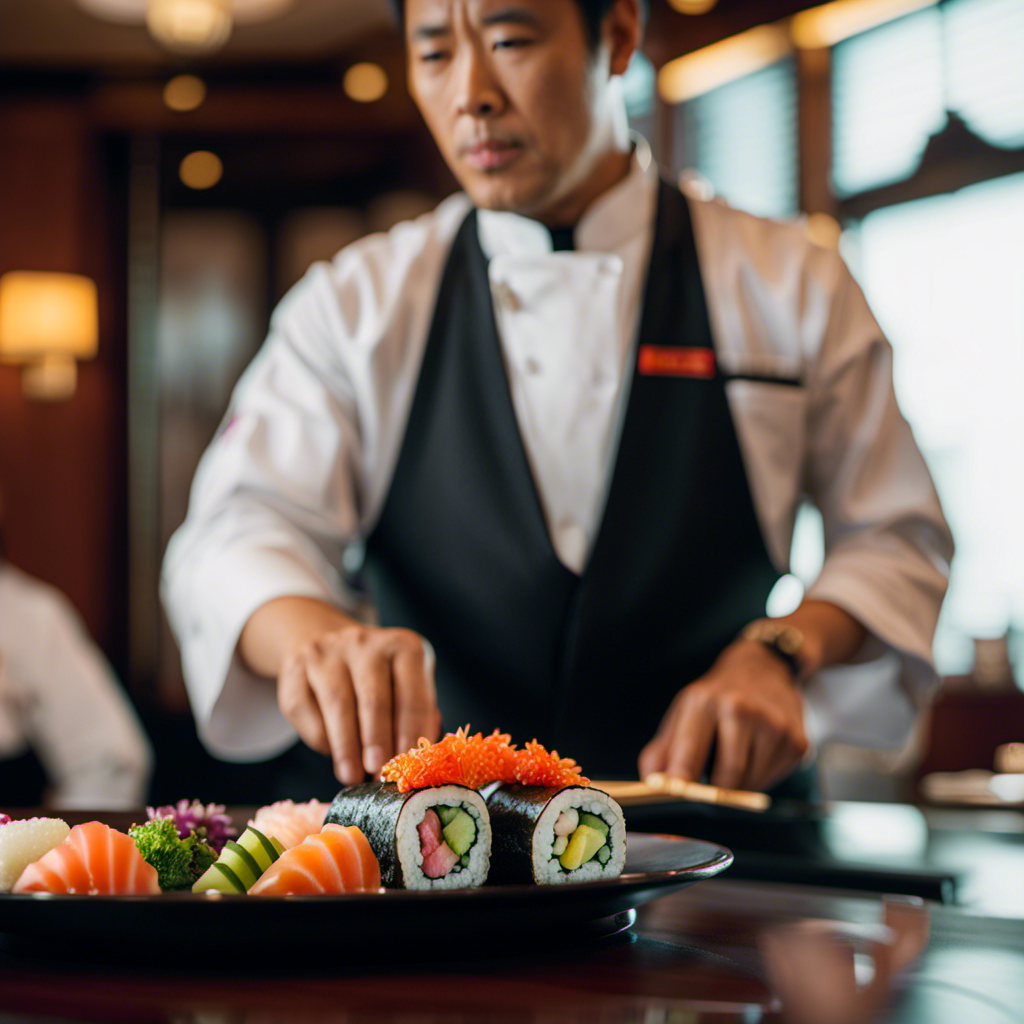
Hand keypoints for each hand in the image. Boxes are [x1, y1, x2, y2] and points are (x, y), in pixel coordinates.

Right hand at [277, 623, 440, 784]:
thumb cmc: (377, 674)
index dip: (410, 735)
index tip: (406, 765)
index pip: (412, 696)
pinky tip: (331, 752)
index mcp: (402, 646)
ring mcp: (327, 651)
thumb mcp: (405, 682)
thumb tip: (417, 755)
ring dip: (346, 747)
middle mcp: (365, 642)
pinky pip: (306, 708)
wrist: (326, 641)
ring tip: (352, 775)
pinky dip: (320, 738)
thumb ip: (416, 715)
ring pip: (337, 704)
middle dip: (376, 741)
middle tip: (377, 771)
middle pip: (373, 699)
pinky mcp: (296, 667)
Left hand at [638, 640, 808, 791]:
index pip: (690, 752)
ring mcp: (774, 726)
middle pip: (726, 778)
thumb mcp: (684, 711)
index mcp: (706, 701)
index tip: (675, 796)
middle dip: (715, 790)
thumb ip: (663, 749)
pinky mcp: (797, 742)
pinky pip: (772, 781)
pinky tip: (756, 754)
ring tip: (734, 757)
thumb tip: (651, 782)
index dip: (681, 782)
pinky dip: (759, 778)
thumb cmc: (718, 696)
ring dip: (738, 785)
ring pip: (750, 784)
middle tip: (710, 780)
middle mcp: (742, 710)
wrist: (764, 669)